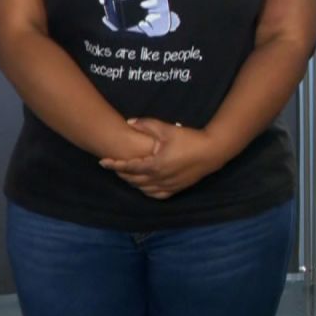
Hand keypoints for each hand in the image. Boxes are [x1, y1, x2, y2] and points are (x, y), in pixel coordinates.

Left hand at [99, 118, 222, 198]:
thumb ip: (147, 125)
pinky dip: (146, 191)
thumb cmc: (190, 139)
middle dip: (121, 173)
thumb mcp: (168, 129)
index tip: (103, 162)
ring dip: (132, 182)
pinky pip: (156, 194)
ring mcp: (167, 185)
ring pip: (143, 189)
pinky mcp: (176, 189)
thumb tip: (129, 121)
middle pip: (133, 179)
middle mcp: (159, 178)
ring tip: (127, 174)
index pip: (128, 167)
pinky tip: (145, 185)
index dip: (114, 164)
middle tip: (114, 165)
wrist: (213, 151)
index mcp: (155, 165)